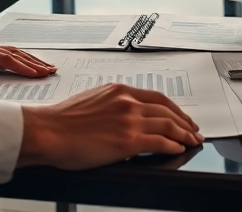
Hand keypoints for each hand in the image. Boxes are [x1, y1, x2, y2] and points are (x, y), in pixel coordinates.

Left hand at [0, 33, 55, 80]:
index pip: (4, 59)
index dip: (21, 67)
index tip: (36, 74)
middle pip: (14, 54)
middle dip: (34, 63)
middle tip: (51, 71)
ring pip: (14, 53)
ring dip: (31, 60)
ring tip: (48, 68)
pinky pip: (7, 55)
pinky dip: (22, 59)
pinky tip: (30, 64)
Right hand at [18, 84, 203, 170]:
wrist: (47, 131)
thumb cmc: (61, 122)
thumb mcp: (92, 102)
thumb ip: (113, 107)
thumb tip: (124, 120)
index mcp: (119, 90)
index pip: (157, 97)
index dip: (174, 109)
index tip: (181, 116)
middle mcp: (128, 101)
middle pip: (168, 110)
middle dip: (185, 122)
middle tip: (194, 131)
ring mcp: (130, 120)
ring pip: (169, 125)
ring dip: (184, 134)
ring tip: (192, 142)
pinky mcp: (128, 140)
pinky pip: (161, 142)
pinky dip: (173, 146)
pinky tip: (178, 149)